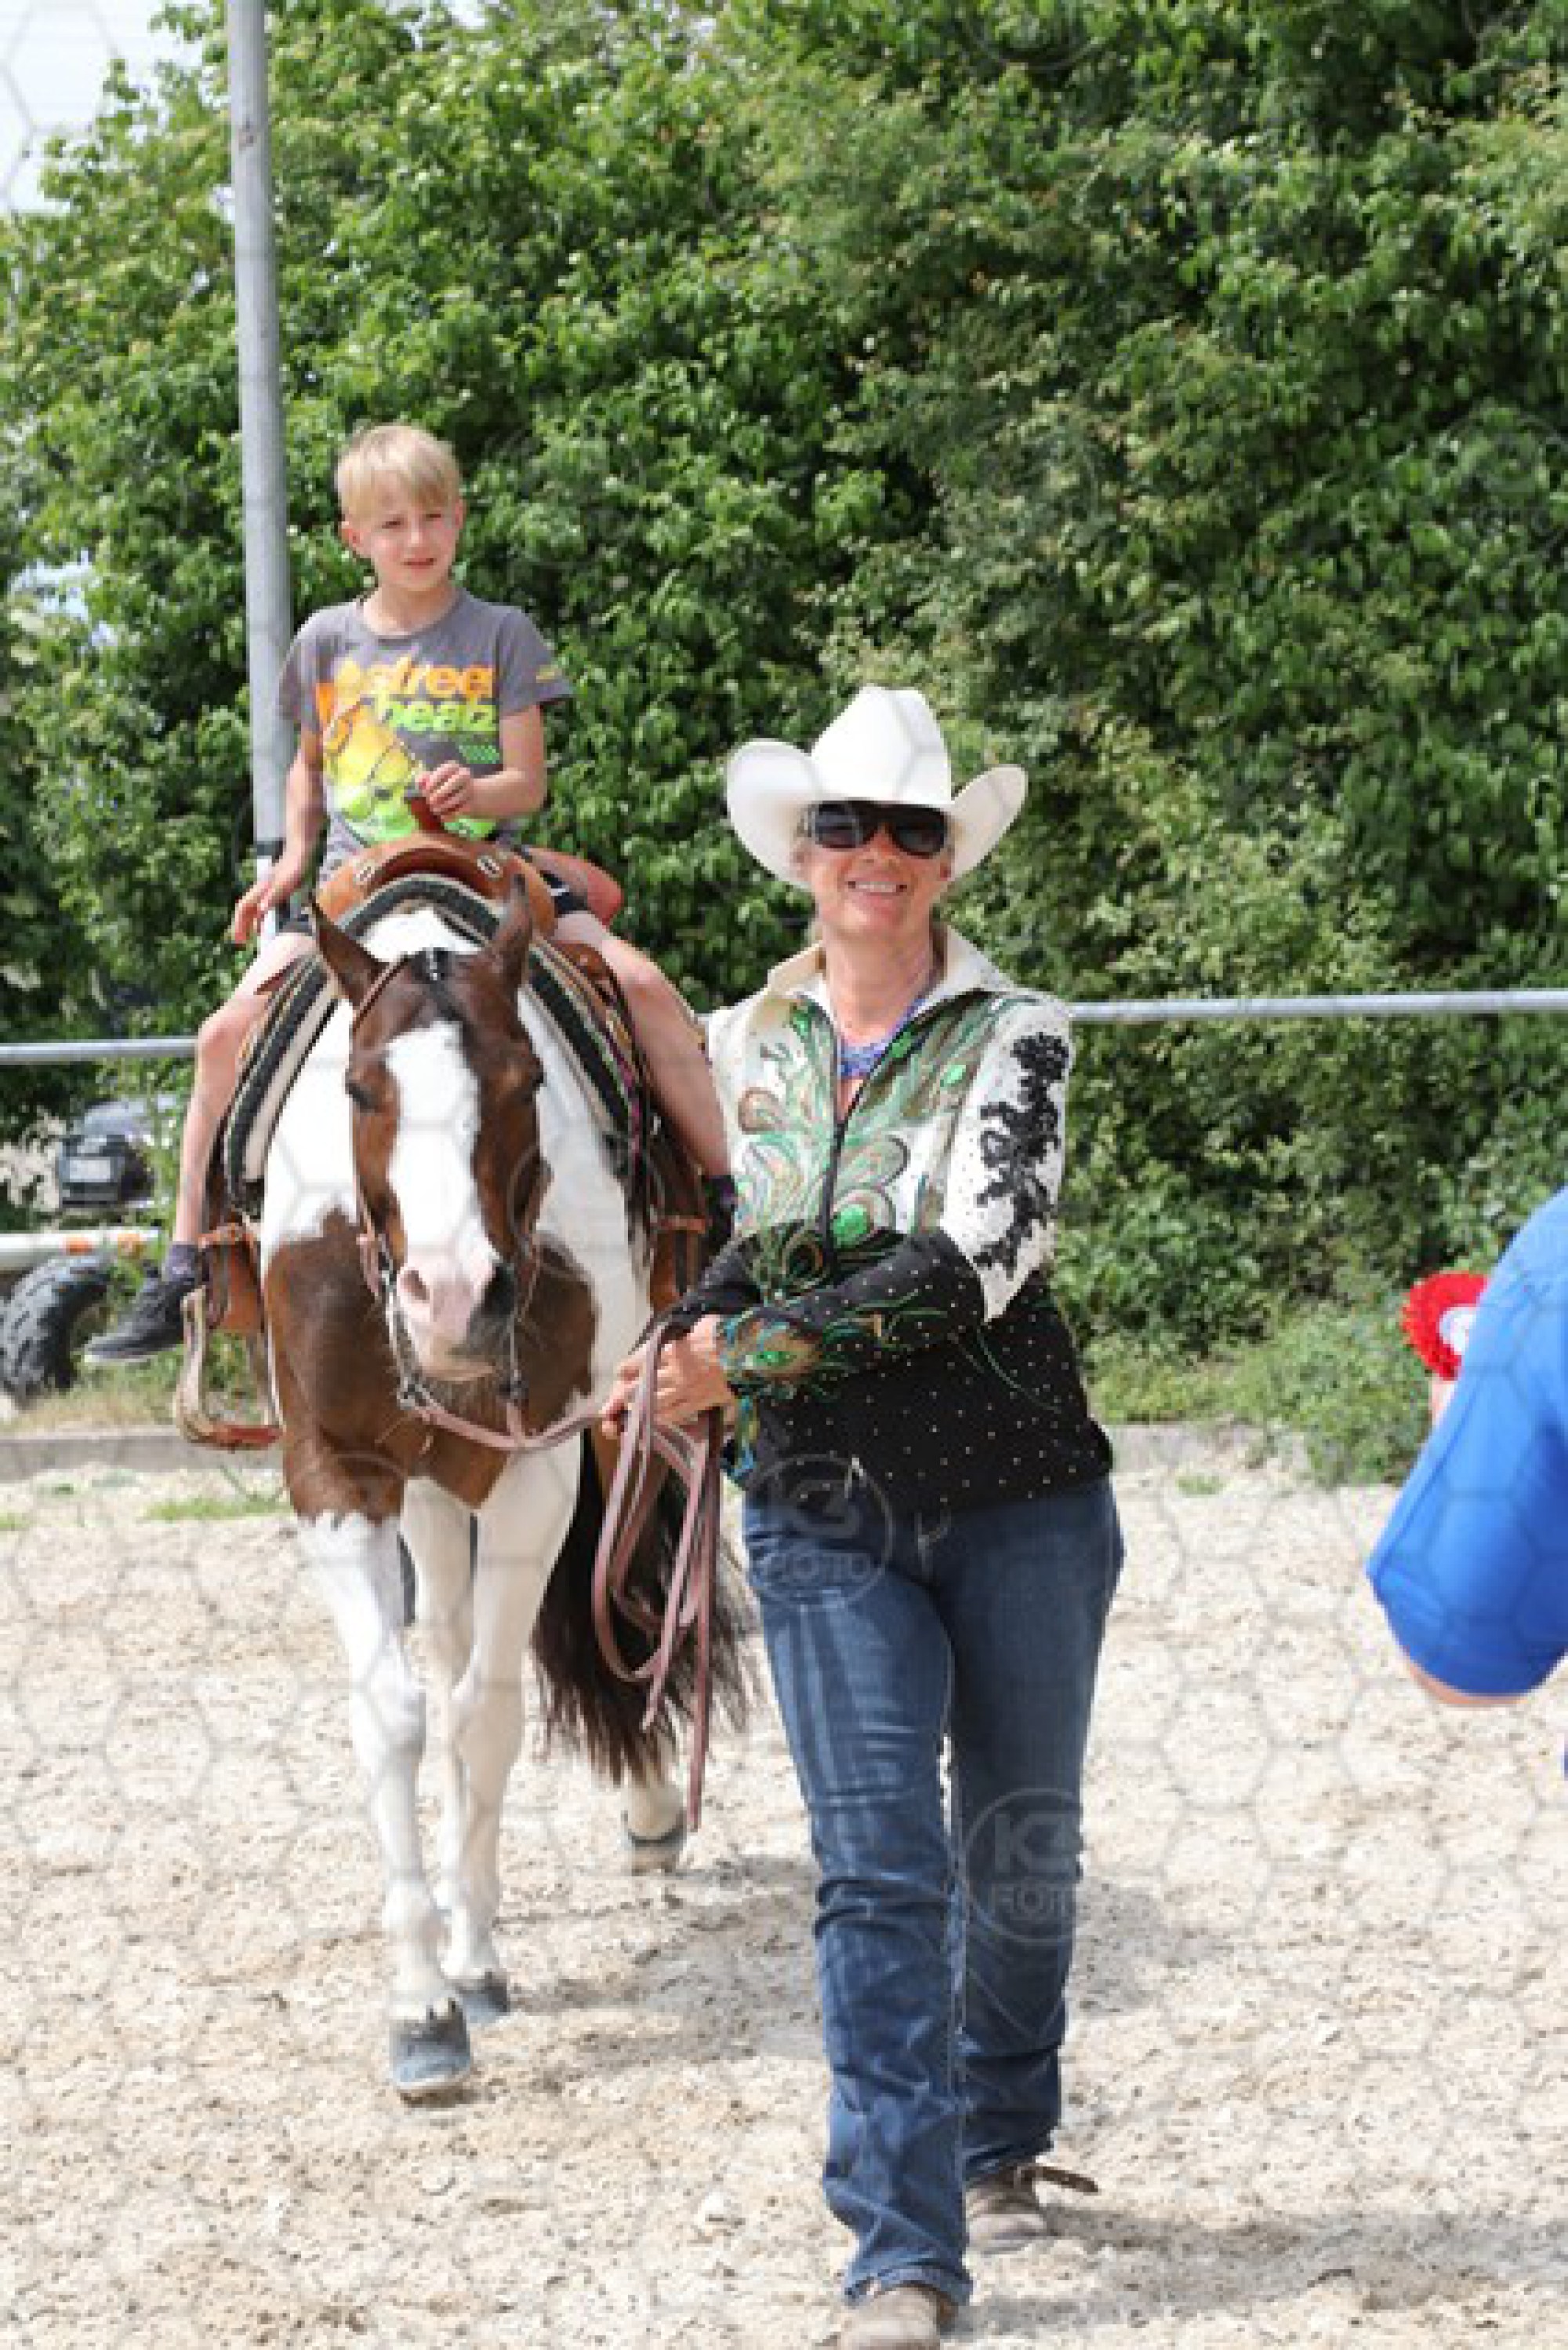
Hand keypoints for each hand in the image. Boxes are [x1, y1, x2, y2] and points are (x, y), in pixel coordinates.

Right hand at [231, 854, 304, 944]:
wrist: (301, 852)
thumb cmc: (295, 867)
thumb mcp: (287, 883)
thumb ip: (274, 895)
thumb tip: (261, 910)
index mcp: (261, 889)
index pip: (244, 908)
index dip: (239, 924)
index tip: (238, 939)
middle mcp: (261, 890)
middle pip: (245, 909)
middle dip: (241, 925)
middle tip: (240, 942)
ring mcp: (268, 889)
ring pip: (253, 908)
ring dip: (250, 922)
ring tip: (251, 937)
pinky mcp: (276, 889)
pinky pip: (263, 905)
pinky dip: (261, 916)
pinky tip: (266, 922)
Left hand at [419, 761, 478, 818]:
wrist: (470, 794)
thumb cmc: (447, 785)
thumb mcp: (437, 779)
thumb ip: (426, 779)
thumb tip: (418, 781)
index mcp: (453, 767)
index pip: (443, 771)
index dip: (434, 780)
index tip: (426, 790)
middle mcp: (464, 775)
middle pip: (451, 785)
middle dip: (439, 795)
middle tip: (430, 803)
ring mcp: (470, 789)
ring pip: (456, 798)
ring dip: (444, 806)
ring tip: (435, 811)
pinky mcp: (473, 803)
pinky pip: (461, 810)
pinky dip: (451, 815)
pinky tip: (442, 818)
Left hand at [601, 1317, 734, 1435]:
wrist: (750, 1357)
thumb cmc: (728, 1335)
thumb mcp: (705, 1324)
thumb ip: (689, 1331)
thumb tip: (688, 1332)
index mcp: (672, 1351)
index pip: (639, 1362)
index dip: (626, 1368)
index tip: (621, 1371)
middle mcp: (675, 1373)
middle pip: (641, 1387)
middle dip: (627, 1392)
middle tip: (620, 1396)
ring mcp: (686, 1391)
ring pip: (655, 1403)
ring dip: (641, 1406)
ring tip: (633, 1408)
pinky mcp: (699, 1404)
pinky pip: (676, 1415)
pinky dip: (663, 1417)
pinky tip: (656, 1418)